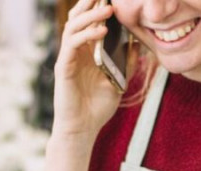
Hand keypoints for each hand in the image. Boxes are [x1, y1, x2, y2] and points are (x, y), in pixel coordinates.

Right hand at [53, 0, 122, 136]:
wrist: (82, 129)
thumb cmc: (97, 108)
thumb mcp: (119, 82)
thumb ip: (126, 63)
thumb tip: (137, 44)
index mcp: (87, 53)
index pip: (89, 23)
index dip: (96, 8)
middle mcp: (75, 52)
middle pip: (77, 18)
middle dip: (89, 4)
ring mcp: (68, 58)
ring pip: (73, 27)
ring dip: (91, 16)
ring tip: (108, 8)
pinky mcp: (64, 67)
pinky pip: (73, 45)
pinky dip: (87, 35)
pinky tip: (102, 31)